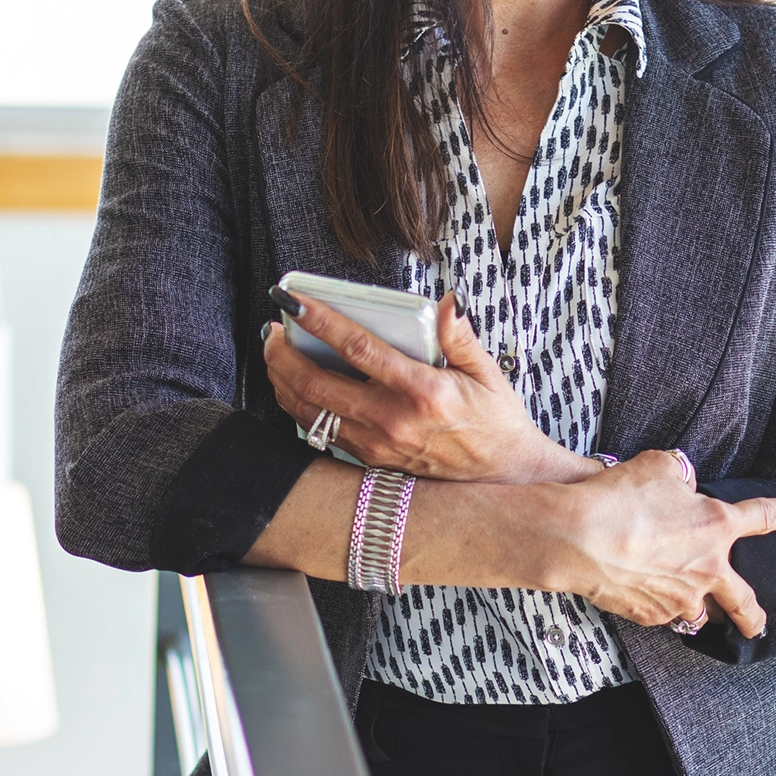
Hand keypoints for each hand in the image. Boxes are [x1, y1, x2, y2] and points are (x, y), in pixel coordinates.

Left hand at [264, 291, 595, 483]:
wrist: (503, 475)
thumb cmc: (496, 420)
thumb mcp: (487, 371)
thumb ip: (460, 335)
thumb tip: (447, 300)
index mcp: (422, 390)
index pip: (358, 348)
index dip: (320, 322)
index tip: (294, 302)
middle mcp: (393, 420)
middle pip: (317, 384)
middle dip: (283, 354)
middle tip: (272, 330)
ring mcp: (378, 445)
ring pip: (310, 412)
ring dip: (283, 381)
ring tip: (277, 355)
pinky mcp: (372, 460)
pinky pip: (322, 433)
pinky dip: (300, 407)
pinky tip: (296, 387)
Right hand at [547, 451, 775, 636]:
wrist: (580, 537)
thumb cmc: (622, 496)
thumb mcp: (659, 466)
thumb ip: (680, 475)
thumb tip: (683, 485)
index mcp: (717, 526)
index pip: (764, 517)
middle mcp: (708, 568)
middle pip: (743, 602)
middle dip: (754, 616)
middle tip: (759, 625)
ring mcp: (681, 598)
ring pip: (700, 613)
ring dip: (702, 611)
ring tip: (697, 612)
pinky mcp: (652, 615)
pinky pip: (663, 613)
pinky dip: (660, 605)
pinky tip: (644, 593)